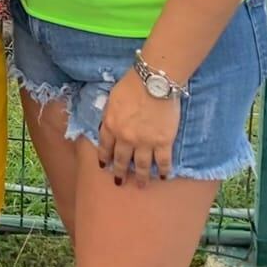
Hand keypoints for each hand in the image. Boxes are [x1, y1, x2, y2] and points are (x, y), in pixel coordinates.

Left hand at [96, 67, 179, 187]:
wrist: (153, 81)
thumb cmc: (132, 84)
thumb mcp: (112, 98)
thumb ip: (110, 114)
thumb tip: (108, 125)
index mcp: (111, 125)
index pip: (105, 146)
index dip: (104, 157)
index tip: (103, 166)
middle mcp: (125, 138)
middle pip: (121, 160)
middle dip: (119, 172)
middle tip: (119, 182)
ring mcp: (144, 142)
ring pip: (141, 166)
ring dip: (140, 177)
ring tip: (141, 185)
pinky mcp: (163, 142)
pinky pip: (162, 162)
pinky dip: (163, 171)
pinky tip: (162, 176)